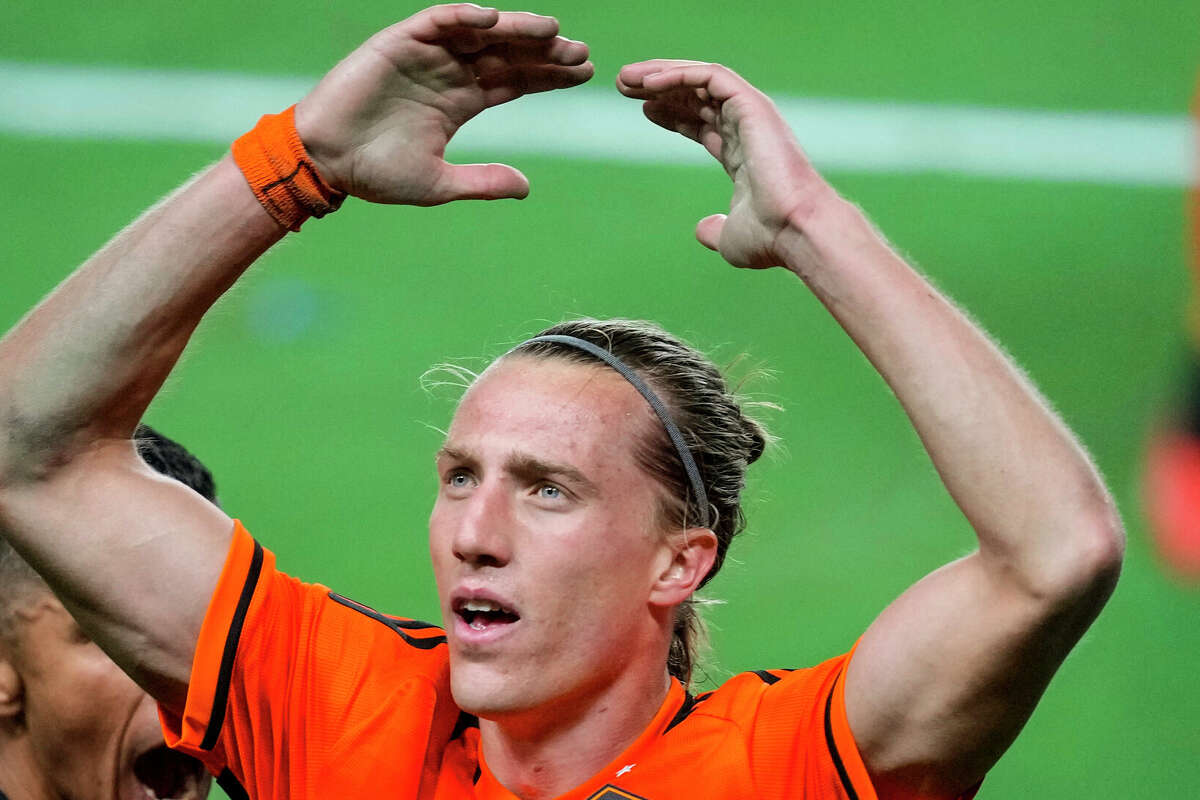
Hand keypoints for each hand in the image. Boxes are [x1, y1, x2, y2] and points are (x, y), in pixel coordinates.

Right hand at [295, 4, 591, 204]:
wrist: (325, 162)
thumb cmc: (375, 173)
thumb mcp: (439, 184)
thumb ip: (482, 181)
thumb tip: (526, 188)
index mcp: (460, 102)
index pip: (514, 81)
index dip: (548, 76)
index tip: (583, 74)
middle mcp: (449, 73)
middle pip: (507, 54)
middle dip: (544, 51)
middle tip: (581, 53)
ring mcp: (426, 56)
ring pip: (480, 33)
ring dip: (514, 29)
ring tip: (551, 31)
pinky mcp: (398, 42)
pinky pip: (437, 21)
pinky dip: (463, 16)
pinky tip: (492, 19)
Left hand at [617, 60, 830, 268]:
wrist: (795, 229)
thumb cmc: (770, 237)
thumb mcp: (731, 239)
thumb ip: (715, 230)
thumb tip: (702, 230)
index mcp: (743, 154)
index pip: (704, 123)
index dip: (673, 114)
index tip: (642, 109)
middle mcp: (748, 128)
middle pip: (697, 96)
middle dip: (659, 88)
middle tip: (623, 85)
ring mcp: (751, 113)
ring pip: (700, 79)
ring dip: (660, 74)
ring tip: (625, 77)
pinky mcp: (751, 104)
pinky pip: (710, 76)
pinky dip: (677, 74)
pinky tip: (647, 83)